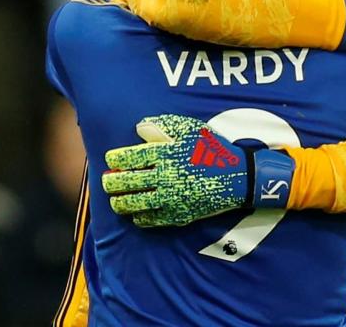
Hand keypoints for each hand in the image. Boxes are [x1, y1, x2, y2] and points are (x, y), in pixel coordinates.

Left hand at [102, 114, 293, 226]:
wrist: (238, 177)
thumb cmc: (213, 149)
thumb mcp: (191, 130)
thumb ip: (163, 127)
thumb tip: (139, 128)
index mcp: (165, 154)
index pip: (129, 157)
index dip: (115, 159)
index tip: (110, 159)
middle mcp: (164, 176)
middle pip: (126, 181)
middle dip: (111, 181)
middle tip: (107, 180)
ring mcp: (169, 198)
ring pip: (133, 203)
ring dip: (119, 202)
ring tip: (114, 200)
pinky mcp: (177, 214)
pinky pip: (149, 219)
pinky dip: (138, 217)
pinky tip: (135, 213)